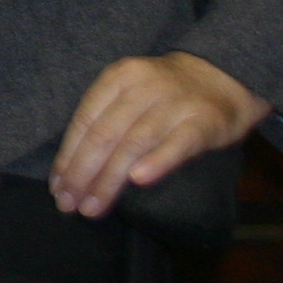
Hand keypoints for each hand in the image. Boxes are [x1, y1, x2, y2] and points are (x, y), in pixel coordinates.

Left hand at [51, 53, 269, 217]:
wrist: (225, 75)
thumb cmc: (167, 93)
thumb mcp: (131, 93)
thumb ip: (106, 121)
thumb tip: (72, 168)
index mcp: (118, 78)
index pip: (85, 121)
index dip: (68, 156)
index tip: (57, 188)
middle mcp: (143, 87)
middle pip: (105, 134)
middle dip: (82, 173)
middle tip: (69, 205)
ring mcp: (174, 103)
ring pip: (134, 143)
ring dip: (109, 179)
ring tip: (92, 207)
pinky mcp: (204, 120)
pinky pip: (178, 143)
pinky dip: (156, 161)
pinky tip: (139, 181)